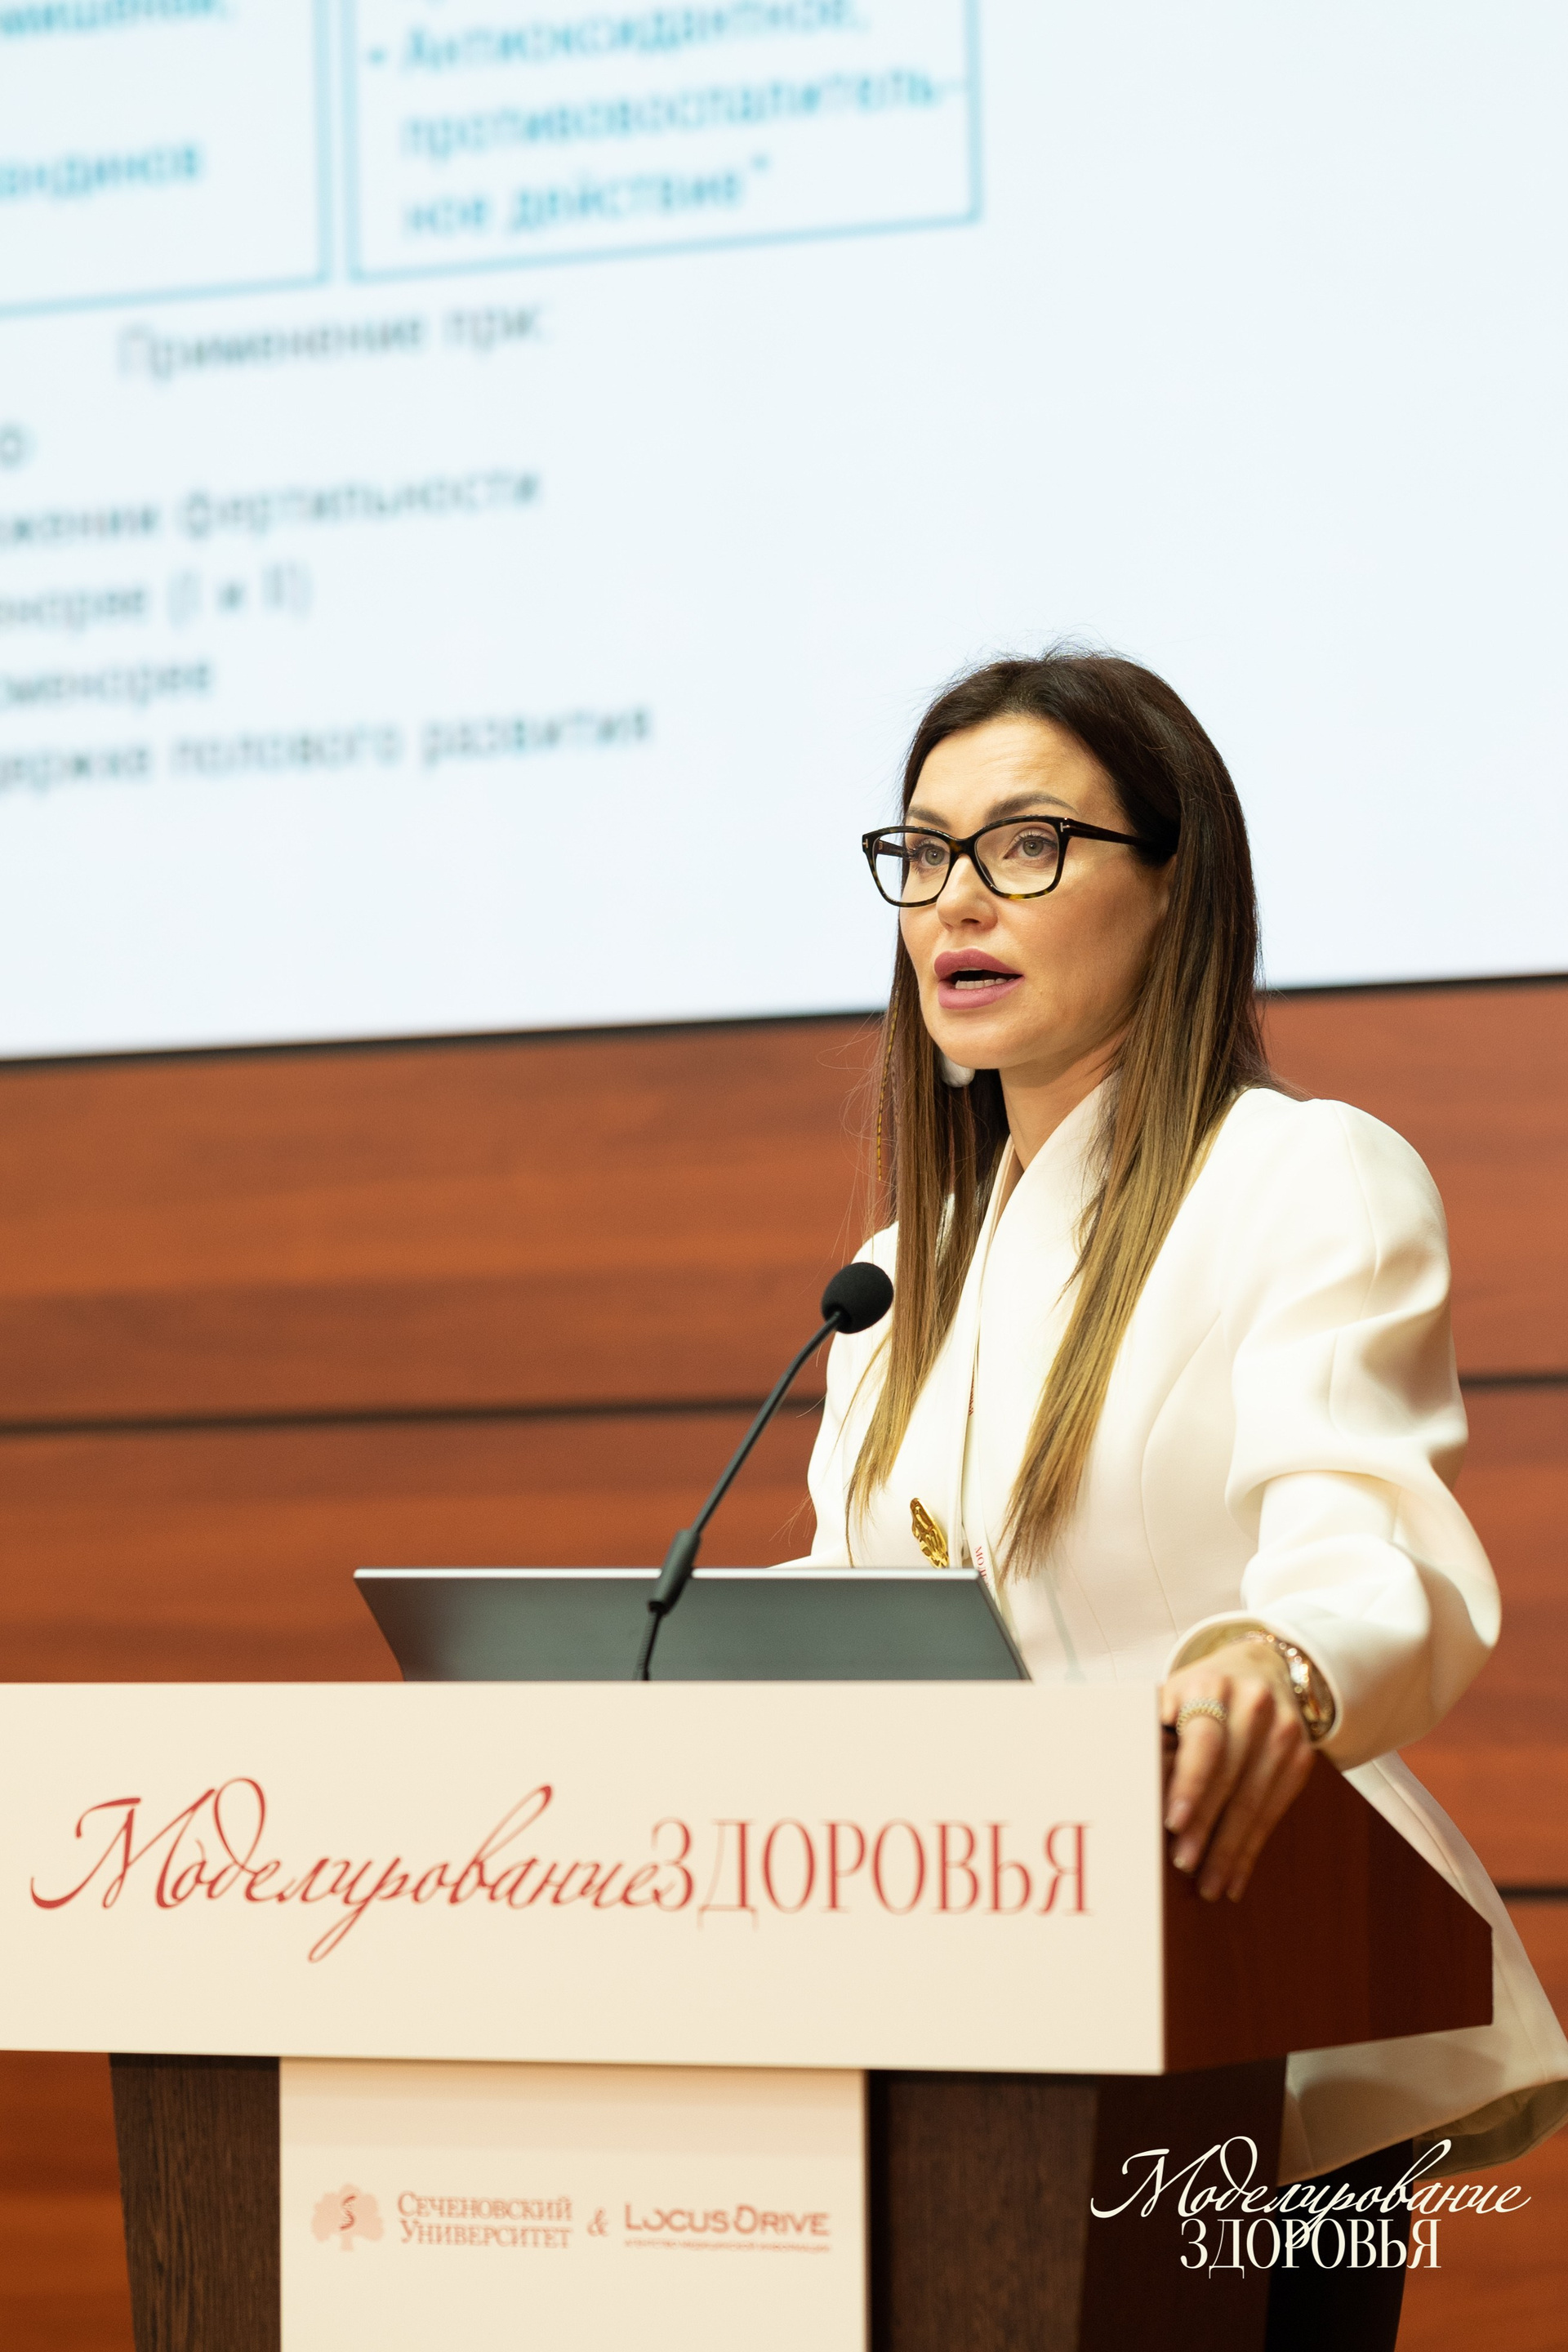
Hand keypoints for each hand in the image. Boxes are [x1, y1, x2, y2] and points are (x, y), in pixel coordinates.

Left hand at [1160, 1639, 1315, 1901]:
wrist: (1261, 1668)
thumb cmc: (1199, 1692)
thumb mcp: (1173, 1695)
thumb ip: (1152, 1732)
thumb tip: (1125, 1783)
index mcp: (1212, 1686)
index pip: (1204, 1742)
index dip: (1190, 1784)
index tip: (1172, 1821)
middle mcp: (1254, 1705)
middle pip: (1230, 1776)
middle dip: (1206, 1826)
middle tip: (1184, 1864)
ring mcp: (1284, 1732)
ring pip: (1255, 1800)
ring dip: (1230, 1848)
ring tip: (1209, 1883)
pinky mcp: (1302, 1757)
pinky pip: (1275, 1810)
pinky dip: (1253, 1847)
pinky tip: (1235, 1877)